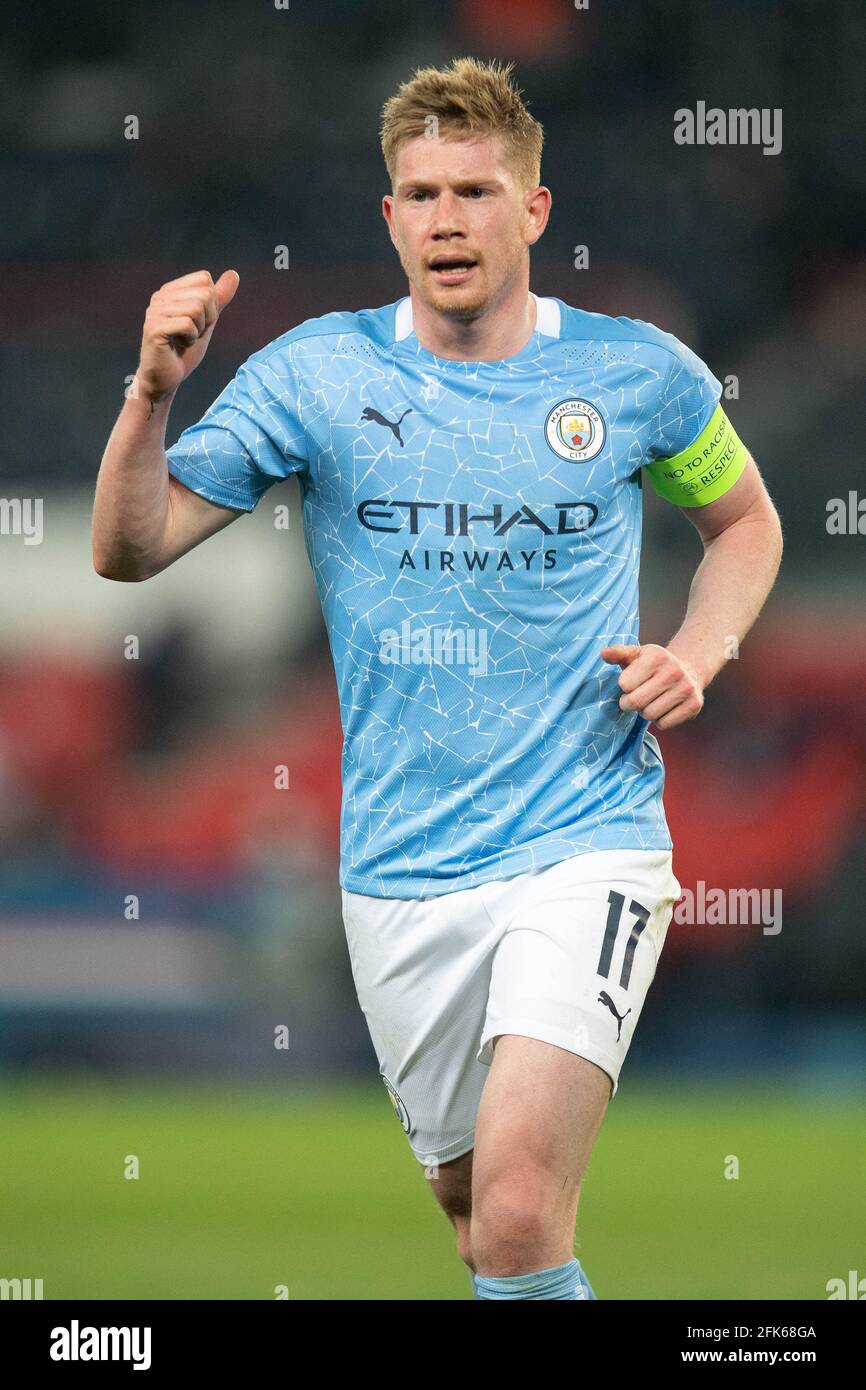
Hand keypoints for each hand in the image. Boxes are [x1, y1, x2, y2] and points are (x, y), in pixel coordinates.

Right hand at [136, 269, 239, 404]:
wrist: (165, 379)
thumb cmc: (183, 351)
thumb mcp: (207, 322)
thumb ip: (219, 298)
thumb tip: (234, 273)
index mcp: (170, 291)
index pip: (205, 280)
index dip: (211, 305)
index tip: (197, 323)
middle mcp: (159, 297)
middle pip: (204, 294)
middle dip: (207, 318)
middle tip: (191, 334)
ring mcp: (155, 311)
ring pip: (197, 308)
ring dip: (198, 330)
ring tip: (183, 340)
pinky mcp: (154, 327)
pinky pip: (188, 324)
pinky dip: (191, 338)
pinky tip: (178, 345)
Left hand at [600, 643, 704, 729]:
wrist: (689, 670)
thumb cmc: (654, 664)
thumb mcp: (636, 654)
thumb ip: (618, 653)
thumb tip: (604, 653)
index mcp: (656, 656)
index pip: (625, 684)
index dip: (625, 687)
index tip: (632, 683)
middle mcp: (673, 671)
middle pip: (636, 702)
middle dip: (630, 703)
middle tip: (635, 698)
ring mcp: (685, 689)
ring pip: (649, 715)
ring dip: (645, 712)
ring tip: (651, 701)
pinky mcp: (694, 705)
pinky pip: (664, 724)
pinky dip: (660, 721)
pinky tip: (664, 708)